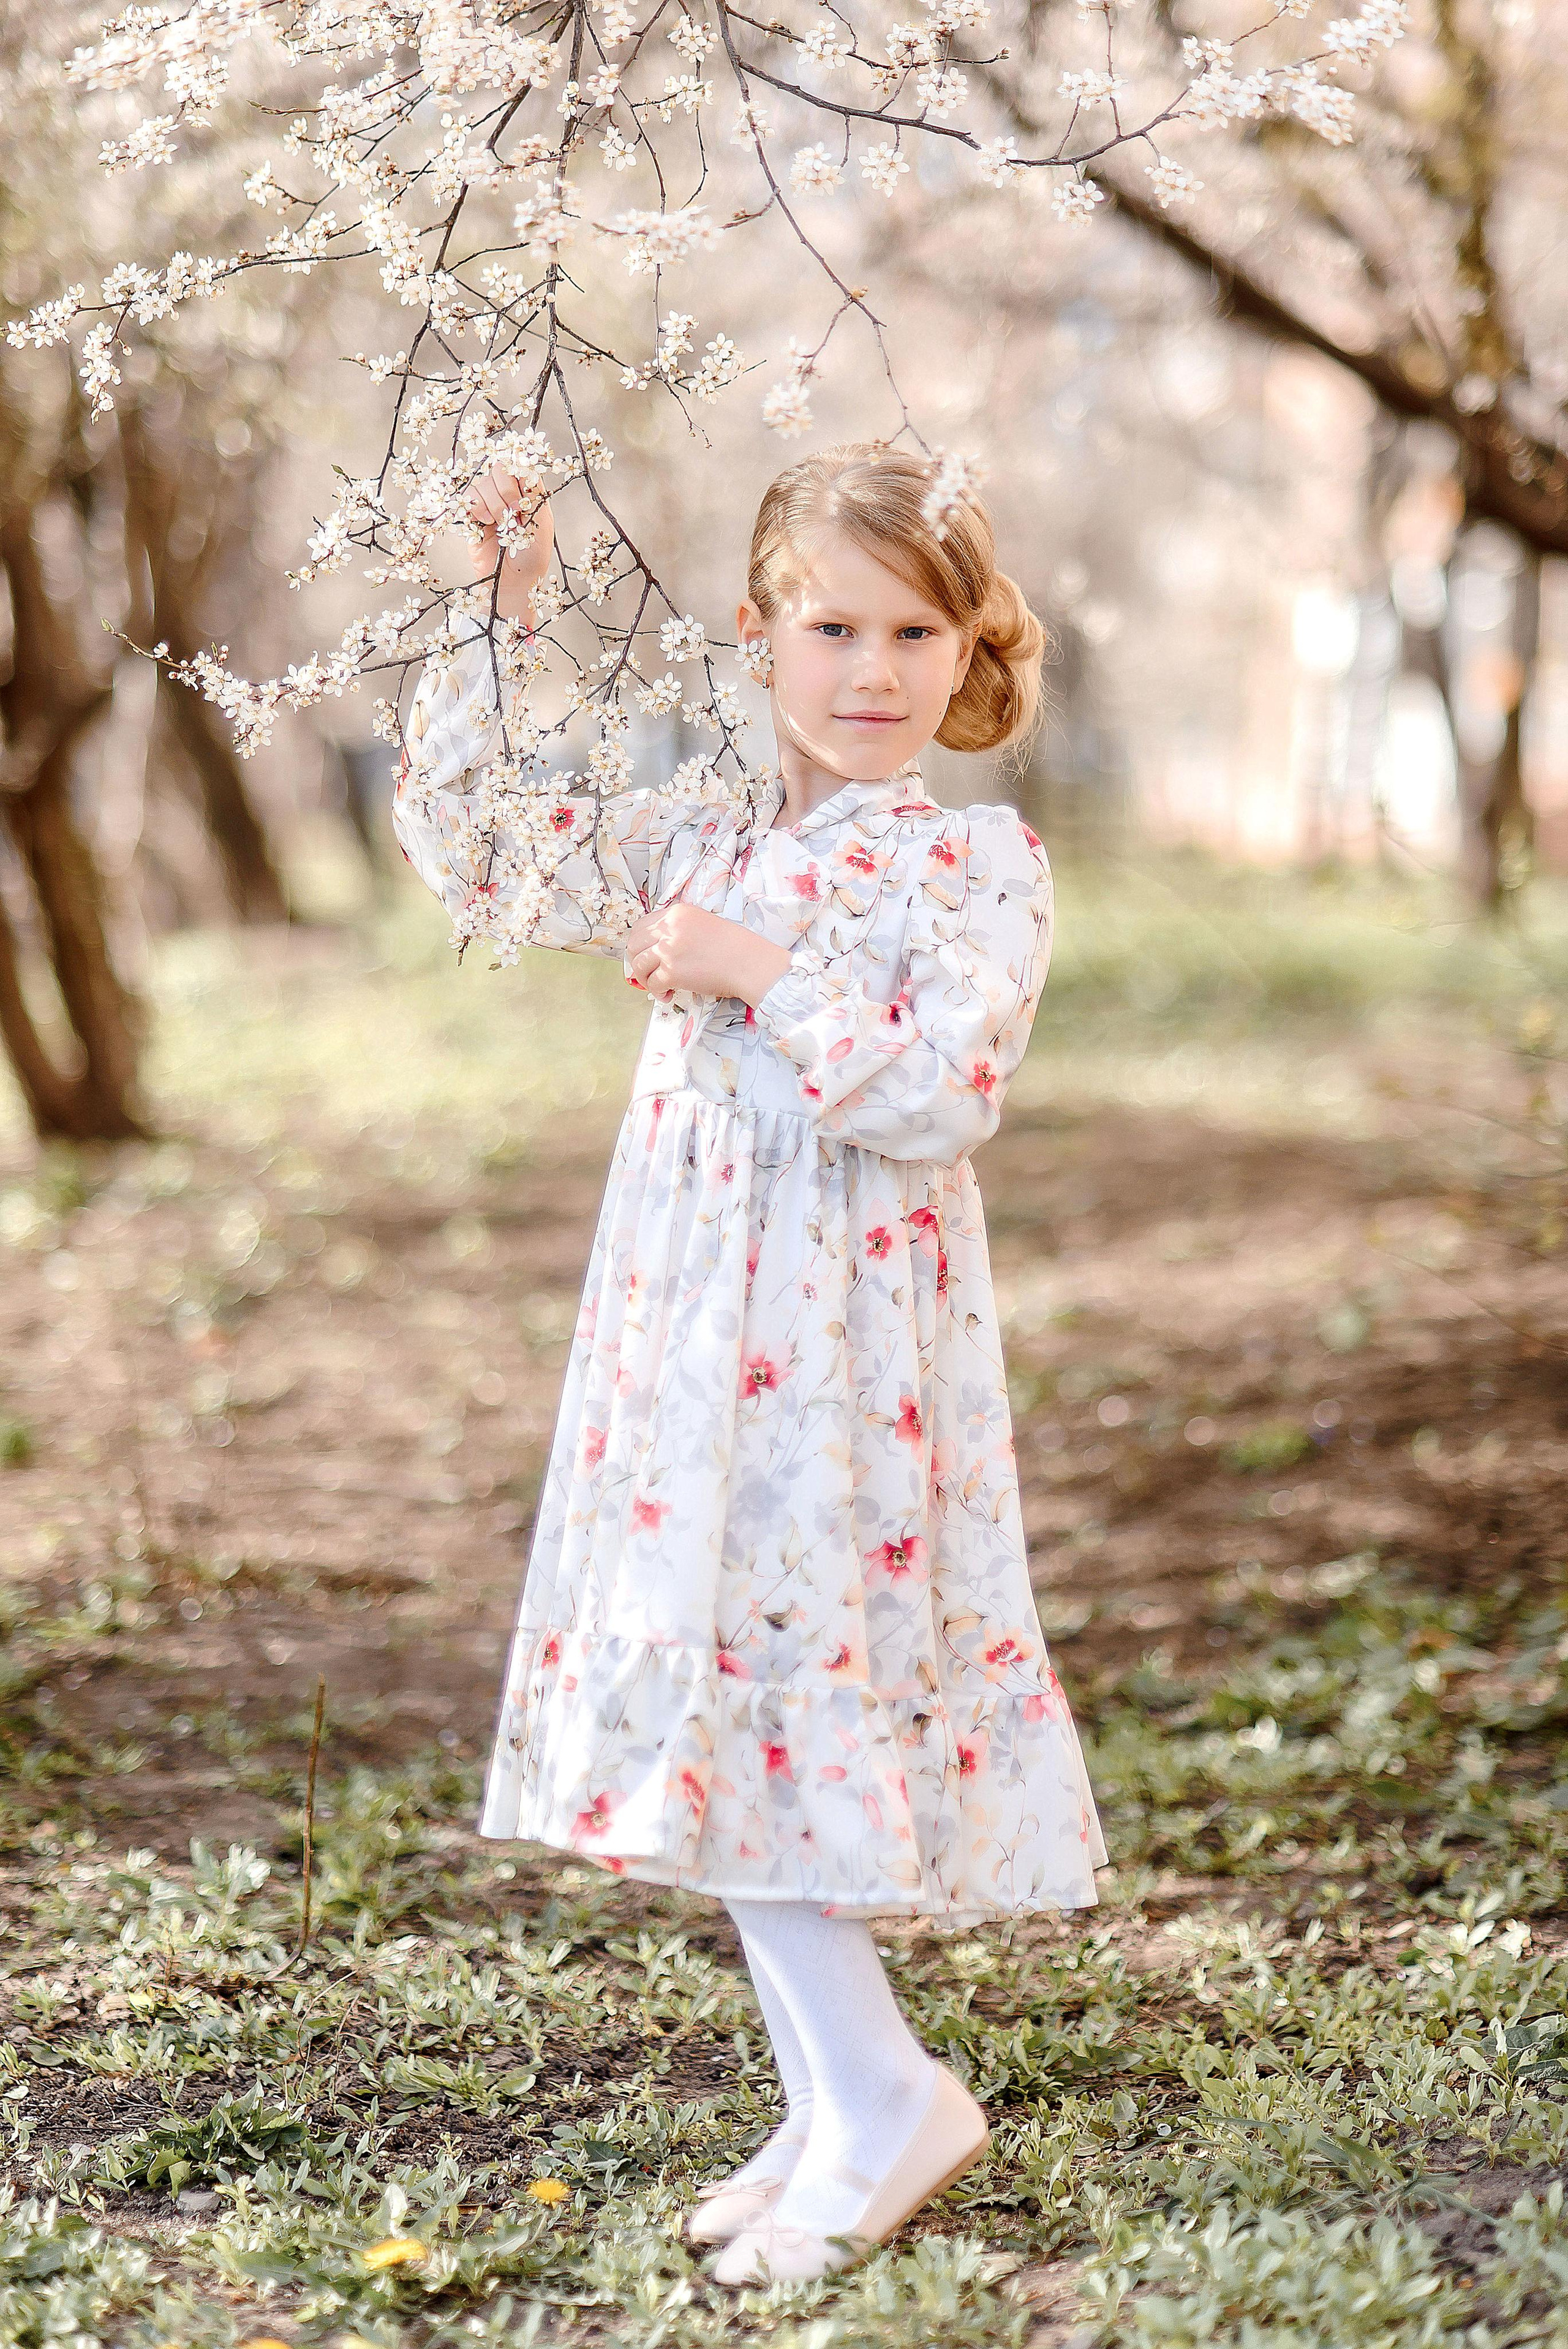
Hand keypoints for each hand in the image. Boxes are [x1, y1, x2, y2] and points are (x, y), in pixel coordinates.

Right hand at [467, 466, 552, 622]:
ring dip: (491, 503)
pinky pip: (467, 496)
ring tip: (498, 524)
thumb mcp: (542, 525)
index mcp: (529, 493)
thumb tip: (525, 467)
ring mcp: (489, 503)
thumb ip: (534, 495)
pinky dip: (475, 506)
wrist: (511, 582)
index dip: (518, 476)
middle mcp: (508, 494)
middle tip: (511, 514)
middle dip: (505, 490)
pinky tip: (484, 523)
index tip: (521, 498)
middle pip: (499, 468)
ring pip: (483, 482)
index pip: (520, 466)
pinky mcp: (472, 514)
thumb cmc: (532, 557)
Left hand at [622, 904, 790, 1006]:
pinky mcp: (672, 971)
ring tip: (659, 985)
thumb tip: (660, 947)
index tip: (647, 955)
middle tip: (648, 972)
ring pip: (638, 964)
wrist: (749, 963)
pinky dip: (657, 992)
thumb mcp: (704, 924)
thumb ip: (680, 929)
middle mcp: (669, 928)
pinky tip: (667, 995)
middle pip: (634, 943)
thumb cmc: (735, 947)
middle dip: (637, 961)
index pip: (642, 925)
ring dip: (645, 978)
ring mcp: (669, 949)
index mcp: (677, 913)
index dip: (641, 944)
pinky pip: (652, 983)